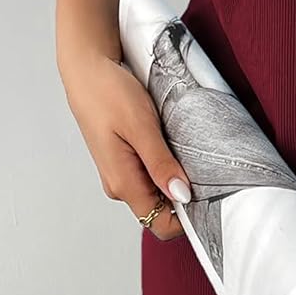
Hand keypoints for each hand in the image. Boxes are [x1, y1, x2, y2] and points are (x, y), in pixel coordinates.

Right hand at [60, 52, 191, 241]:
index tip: (209, 197)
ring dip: (176, 179)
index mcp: (123, 183)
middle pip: (160, 211)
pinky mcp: (124, 161)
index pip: (159, 224)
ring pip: (157, 193)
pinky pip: (150, 177)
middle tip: (205, 170)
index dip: (186, 218)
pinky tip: (175, 147)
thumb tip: (181, 196)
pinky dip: (167, 168)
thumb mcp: (142, 127)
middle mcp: (120, 185)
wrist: (86, 70)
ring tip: (188, 152)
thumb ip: (160, 164)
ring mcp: (121, 174)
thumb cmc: (109, 93)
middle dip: (185, 197)